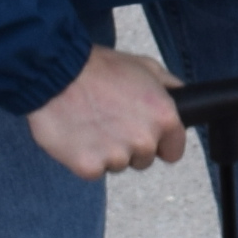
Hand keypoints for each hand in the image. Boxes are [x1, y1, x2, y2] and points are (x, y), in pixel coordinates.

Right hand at [25, 46, 187, 180]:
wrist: (56, 73)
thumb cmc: (98, 68)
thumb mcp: (144, 66)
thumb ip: (168, 86)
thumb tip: (181, 96)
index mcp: (164, 117)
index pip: (174, 151)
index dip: (159, 143)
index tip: (144, 134)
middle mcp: (145, 140)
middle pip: (144, 160)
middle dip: (130, 146)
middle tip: (110, 121)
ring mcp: (117, 156)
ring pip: (118, 165)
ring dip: (107, 151)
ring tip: (92, 124)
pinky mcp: (90, 167)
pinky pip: (94, 170)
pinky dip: (86, 157)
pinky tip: (78, 135)